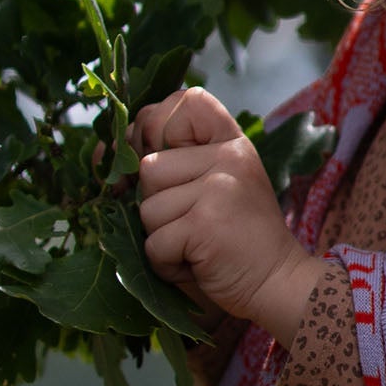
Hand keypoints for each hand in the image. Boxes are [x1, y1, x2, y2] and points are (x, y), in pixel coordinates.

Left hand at [129, 88, 327, 348]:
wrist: (280, 284)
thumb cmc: (240, 240)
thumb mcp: (219, 184)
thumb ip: (176, 161)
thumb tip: (105, 155)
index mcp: (231, 142)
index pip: (185, 101)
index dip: (159, 127)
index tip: (167, 161)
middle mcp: (228, 158)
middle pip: (150, 167)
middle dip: (160, 206)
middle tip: (197, 224)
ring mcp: (218, 189)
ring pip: (147, 208)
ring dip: (163, 238)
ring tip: (198, 246)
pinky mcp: (204, 224)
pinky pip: (154, 243)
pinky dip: (167, 265)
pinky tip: (198, 264)